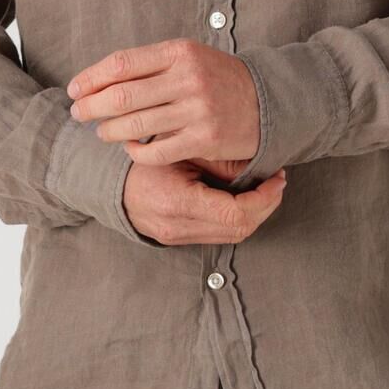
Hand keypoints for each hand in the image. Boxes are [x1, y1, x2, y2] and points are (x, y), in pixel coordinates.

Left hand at [67, 37, 262, 169]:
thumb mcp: (190, 57)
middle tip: (78, 113)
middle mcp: (188, 78)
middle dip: (91, 107)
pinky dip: (136, 153)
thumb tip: (102, 79)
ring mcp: (197, 110)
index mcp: (179, 52)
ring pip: (135, 125)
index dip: (91, 78)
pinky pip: (157, 151)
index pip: (121, 64)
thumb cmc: (219, 79)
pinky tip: (130, 149)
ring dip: (109, 131)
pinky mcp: (204, 139)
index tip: (75, 89)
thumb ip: (151, 65)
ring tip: (101, 132)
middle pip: (122, 95)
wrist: (269, 101)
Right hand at [121, 152, 287, 247]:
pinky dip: (239, 218)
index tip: (277, 178)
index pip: (235, 213)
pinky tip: (246, 198)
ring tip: (266, 188)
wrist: (112, 185)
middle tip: (277, 181)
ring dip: (257, 213)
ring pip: (235, 235)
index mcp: (177, 201)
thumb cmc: (146, 159)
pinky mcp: (181, 240)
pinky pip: (222, 235)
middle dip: (266, 206)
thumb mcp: (180, 148)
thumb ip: (218, 160)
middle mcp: (178, 226)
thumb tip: (259, 170)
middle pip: (240, 229)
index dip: (264, 198)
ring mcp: (179, 237)